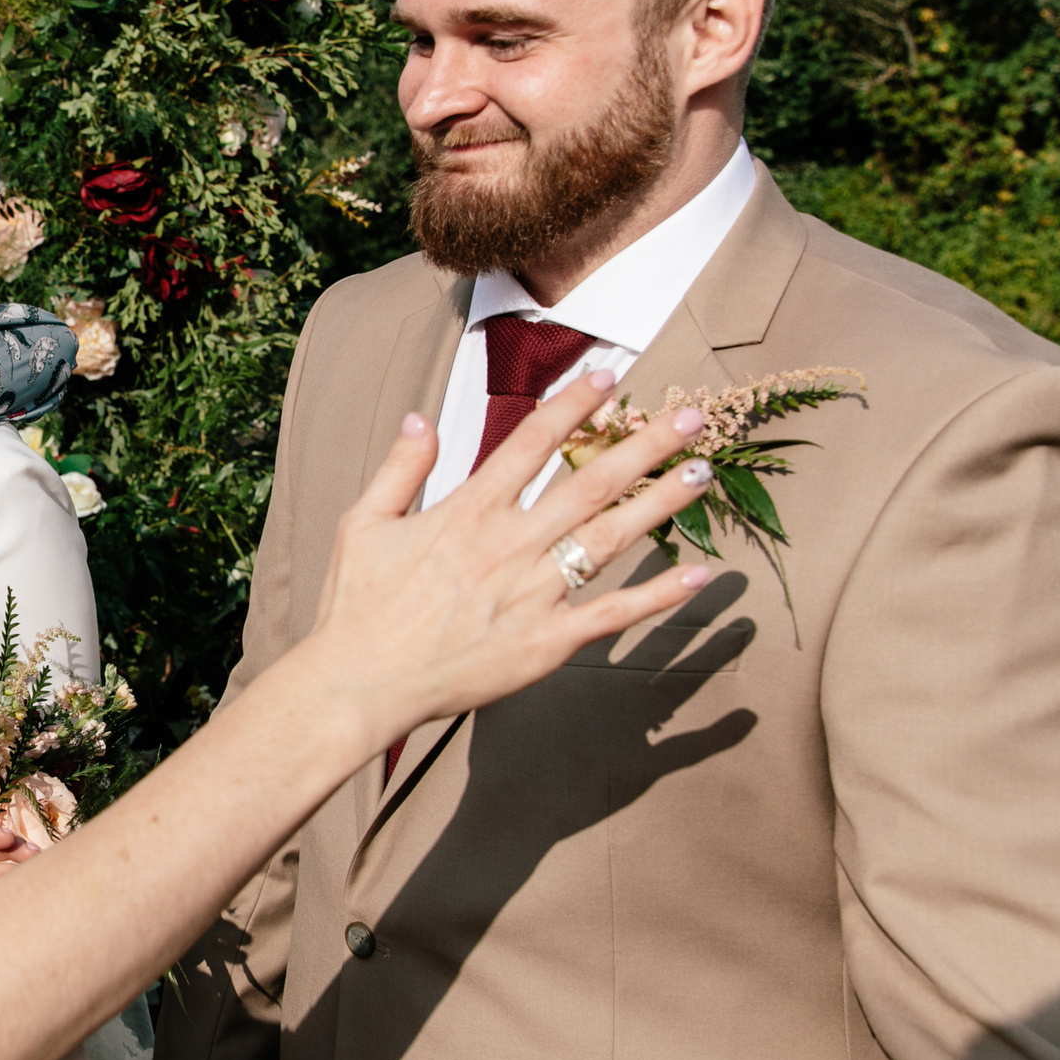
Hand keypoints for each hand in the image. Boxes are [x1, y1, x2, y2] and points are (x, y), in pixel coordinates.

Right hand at [297, 369, 712, 753]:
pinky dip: (658, 595)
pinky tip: (698, 575)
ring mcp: (533, 594)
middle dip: (645, 444)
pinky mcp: (546, 642)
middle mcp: (510, 545)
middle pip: (591, 482)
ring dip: (662, 503)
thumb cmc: (355, 608)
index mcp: (468, 511)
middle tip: (690, 415)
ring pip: (611, 538)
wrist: (360, 683)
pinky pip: (612, 613)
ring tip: (703, 473)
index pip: (532, 442)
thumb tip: (422, 417)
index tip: (611, 375)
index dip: (575, 404)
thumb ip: (401, 468)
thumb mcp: (363, 523)